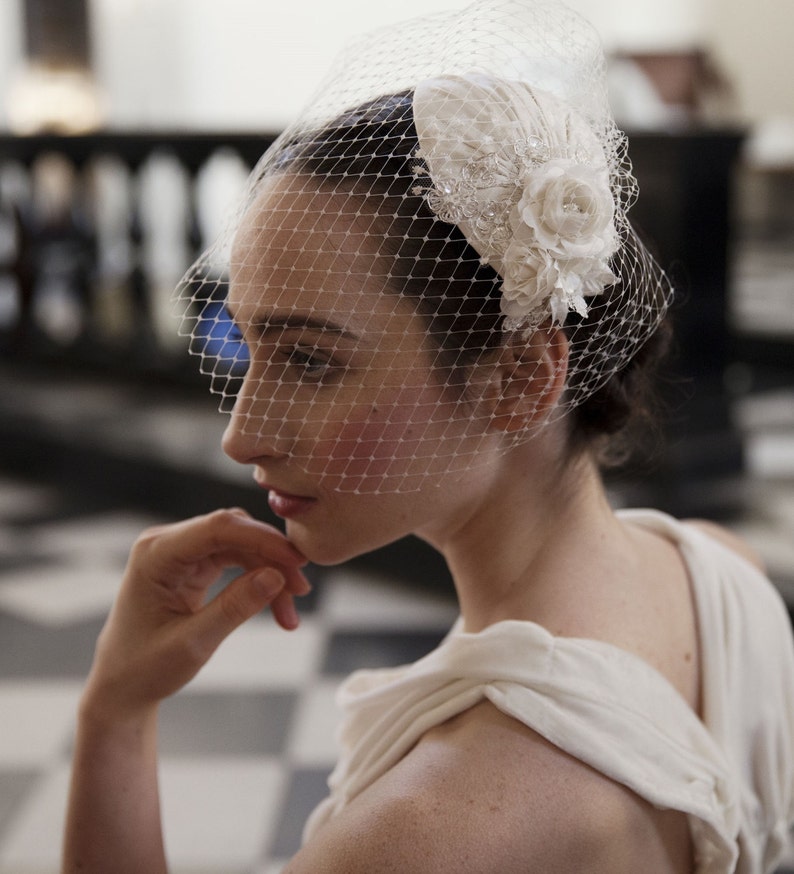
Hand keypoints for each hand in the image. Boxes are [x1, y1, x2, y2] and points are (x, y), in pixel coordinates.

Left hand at [83, 508, 309, 717]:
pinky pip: (237, 561)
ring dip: (270, 573)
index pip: (219, 528)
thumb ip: (234, 608)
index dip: (263, 539)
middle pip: (235, 533)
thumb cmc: (143, 669)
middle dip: (272, 559)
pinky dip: (259, 581)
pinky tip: (277, 606)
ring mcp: (181, 553)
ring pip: (242, 547)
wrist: (120, 687)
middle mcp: (167, 544)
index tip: (297, 562)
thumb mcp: (192, 644)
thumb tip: (277, 576)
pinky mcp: (193, 566)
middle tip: (301, 592)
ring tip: (290, 614)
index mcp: (155, 554)